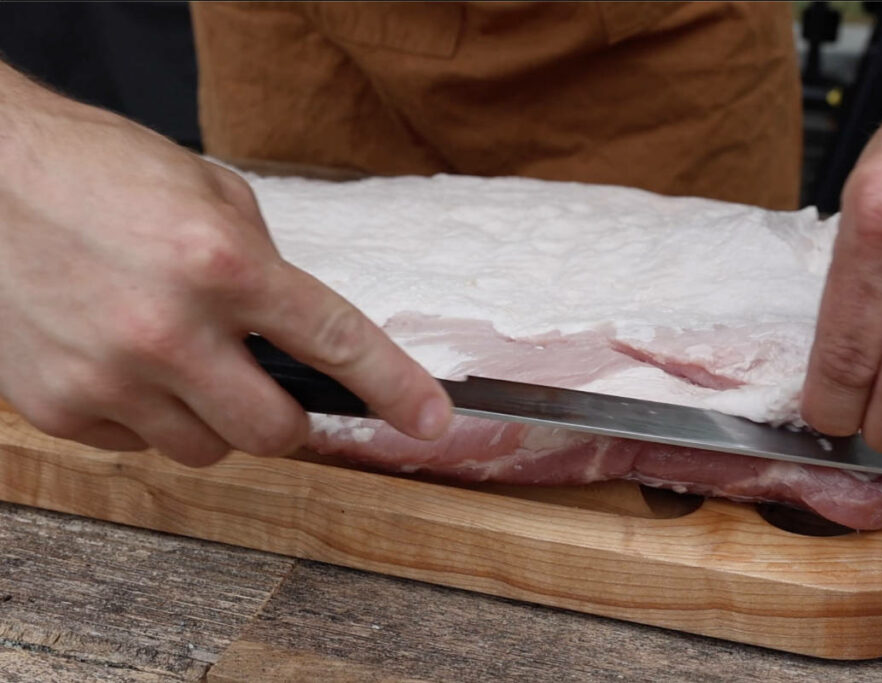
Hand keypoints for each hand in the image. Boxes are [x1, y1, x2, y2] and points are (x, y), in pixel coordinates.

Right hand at [0, 64, 450, 465]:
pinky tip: (125, 362)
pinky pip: (140, 446)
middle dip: (288, 416)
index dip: (395, 389)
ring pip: (209, 451)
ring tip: (182, 361)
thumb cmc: (99, 171)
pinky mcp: (60, 405)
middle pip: (275, 431)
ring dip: (216, 418)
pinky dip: (150, 416)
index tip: (430, 420)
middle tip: (269, 382)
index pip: (336, 343)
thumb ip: (264, 265)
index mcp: (225, 264)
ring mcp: (111, 377)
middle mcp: (171, 330)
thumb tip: (296, 330)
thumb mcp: (210, 195)